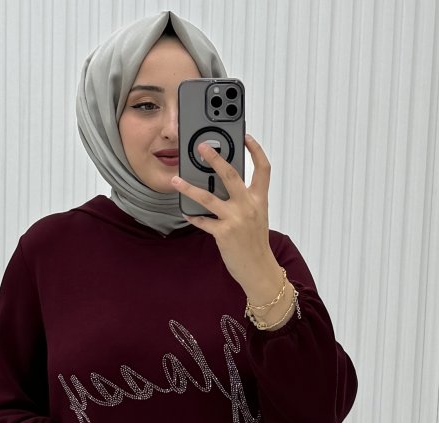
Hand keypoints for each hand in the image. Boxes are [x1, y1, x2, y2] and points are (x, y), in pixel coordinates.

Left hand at [171, 134, 278, 296]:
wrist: (259, 270)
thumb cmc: (256, 244)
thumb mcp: (257, 217)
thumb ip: (246, 200)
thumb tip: (224, 186)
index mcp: (259, 199)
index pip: (263, 169)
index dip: (256, 150)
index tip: (246, 137)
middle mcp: (248, 206)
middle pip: (230, 174)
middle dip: (215, 158)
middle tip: (202, 147)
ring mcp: (235, 219)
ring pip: (208, 197)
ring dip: (189, 187)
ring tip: (176, 180)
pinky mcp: (224, 233)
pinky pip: (203, 221)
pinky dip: (192, 216)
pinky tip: (185, 212)